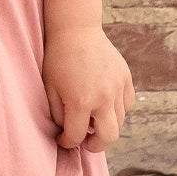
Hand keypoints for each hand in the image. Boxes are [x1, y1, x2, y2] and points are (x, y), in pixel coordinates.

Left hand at [41, 26, 134, 151]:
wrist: (76, 30)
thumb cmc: (58, 59)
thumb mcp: (50, 88)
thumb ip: (58, 114)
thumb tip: (67, 131)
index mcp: (80, 101)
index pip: (77, 136)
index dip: (68, 142)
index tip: (63, 140)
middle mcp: (103, 97)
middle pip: (108, 137)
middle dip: (95, 145)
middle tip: (85, 141)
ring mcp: (117, 87)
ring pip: (119, 122)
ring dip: (105, 126)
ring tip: (92, 119)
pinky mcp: (126, 78)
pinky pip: (127, 105)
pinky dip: (117, 110)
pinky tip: (104, 104)